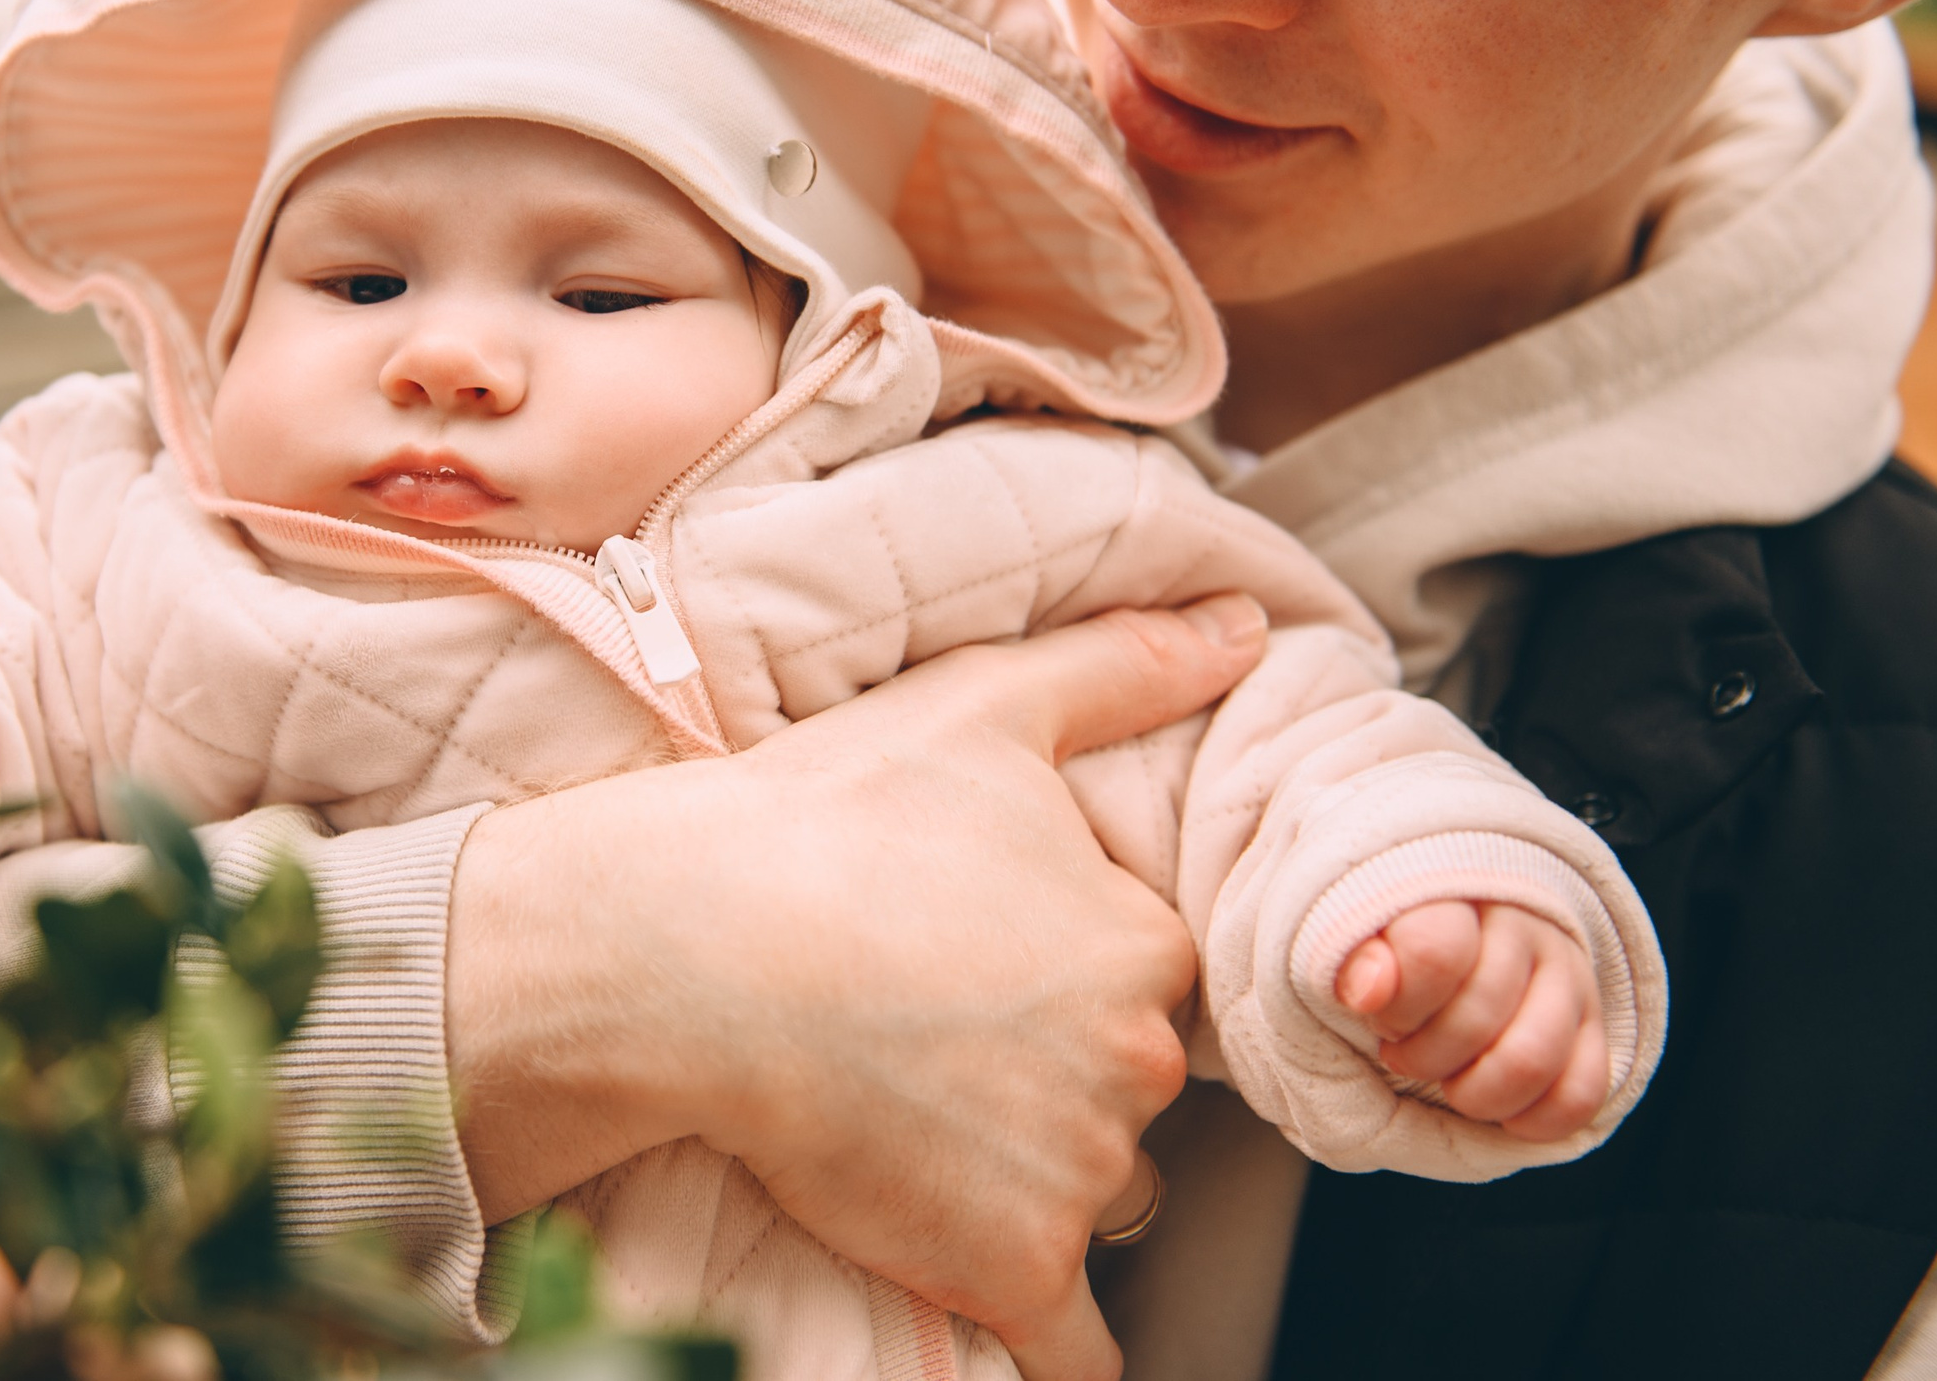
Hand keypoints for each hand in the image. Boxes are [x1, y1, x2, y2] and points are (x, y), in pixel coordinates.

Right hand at [447, 594, 1270, 1380]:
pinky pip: (1073, 1341)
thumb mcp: (979, 708)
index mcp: (1145, 943)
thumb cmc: (824, 820)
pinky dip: (1056, 1338)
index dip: (1077, 972)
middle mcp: (1136, 1066)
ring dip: (1039, 1181)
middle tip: (941, 1037)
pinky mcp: (1007, 1266)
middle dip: (1062, 1076)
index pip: (1153, 980)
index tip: (988, 961)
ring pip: (1096, 1194)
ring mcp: (1075, 1175)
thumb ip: (1125, 666)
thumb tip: (1248, 626)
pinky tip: (1028, 1322)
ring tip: (924, 1124)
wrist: (688, 954)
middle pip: (1129, 1091)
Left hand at [1334, 900, 1606, 1142]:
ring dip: (1476, 1094)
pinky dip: (1532, 1119)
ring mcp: (1567, 974)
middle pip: (1480, 1018)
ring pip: (1532, 1061)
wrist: (1465, 928)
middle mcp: (1521, 924)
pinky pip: (1580, 1094)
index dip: (1397, 1006)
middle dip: (1425, 1058)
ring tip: (1448, 1081)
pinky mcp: (1596, 1025)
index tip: (1374, 1015)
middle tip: (1401, 1053)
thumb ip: (1353, 959)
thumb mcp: (1358, 937)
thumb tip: (1368, 990)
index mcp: (1452, 892)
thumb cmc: (1394, 942)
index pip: (1435, 952)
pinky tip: (1497, 1107)